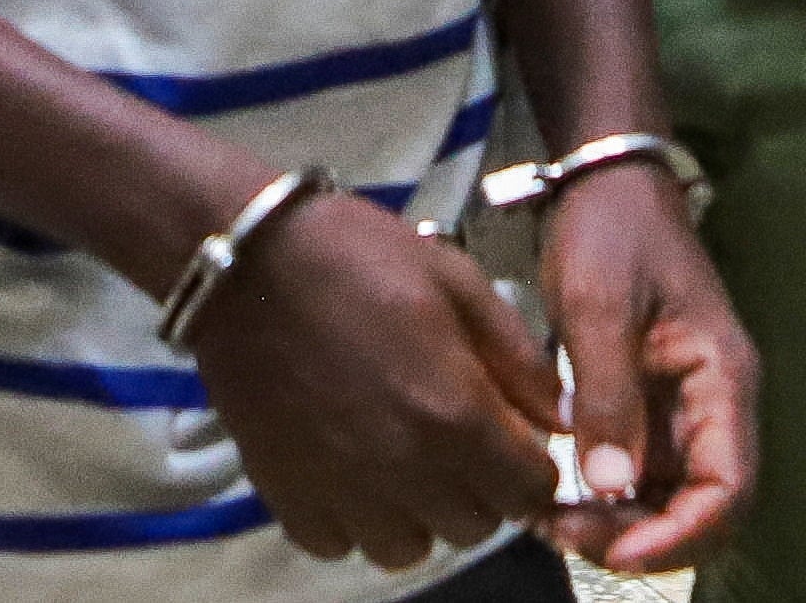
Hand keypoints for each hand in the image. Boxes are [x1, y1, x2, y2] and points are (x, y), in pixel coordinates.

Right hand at [183, 189, 563, 571]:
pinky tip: (349, 467)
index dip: (532, 467)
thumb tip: (560, 416)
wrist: (246, 260)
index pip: (530, 492)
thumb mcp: (457, 281)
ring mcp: (342, 488)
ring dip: (417, 514)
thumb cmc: (356, 257)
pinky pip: (338, 544)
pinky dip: (351, 519)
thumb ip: (519, 357)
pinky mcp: (288, 494)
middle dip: (479, 488)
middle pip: (474, 525)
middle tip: (455, 436)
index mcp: (455, 413)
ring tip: (402, 458)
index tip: (513, 440)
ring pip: (408, 548)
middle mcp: (404, 467)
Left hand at [534, 164, 757, 574]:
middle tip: (562, 533)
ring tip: (549, 520)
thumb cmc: (611, 231)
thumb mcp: (601, 305)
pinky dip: (600, 496)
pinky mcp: (645, 407)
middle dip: (640, 538)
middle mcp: (711, 406)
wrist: (604, 183)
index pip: (729, 488)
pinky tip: (550, 494)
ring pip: (664, 499)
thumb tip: (610, 487)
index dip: (681, 534)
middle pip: (699, 506)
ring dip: (617, 525)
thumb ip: (607, 394)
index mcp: (722, 380)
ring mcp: (679, 410)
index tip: (617, 550)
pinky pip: (635, 473)